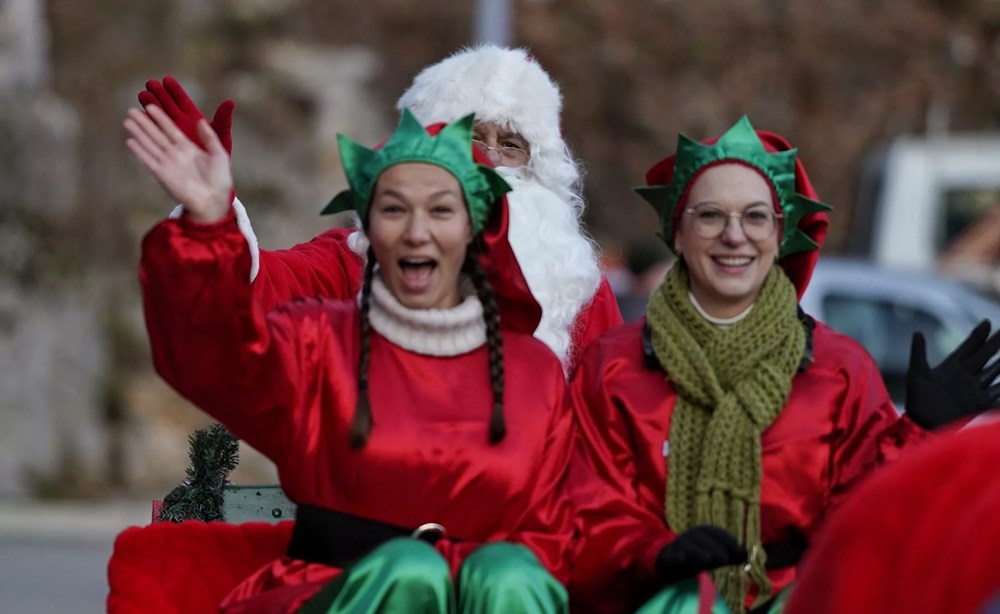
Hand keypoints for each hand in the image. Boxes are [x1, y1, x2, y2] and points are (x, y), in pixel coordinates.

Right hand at [125, 105, 232, 222]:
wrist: (215, 200)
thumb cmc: (220, 179)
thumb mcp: (219, 154)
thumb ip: (209, 138)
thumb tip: (201, 120)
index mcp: (189, 148)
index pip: (171, 129)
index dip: (161, 118)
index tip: (150, 106)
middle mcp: (175, 154)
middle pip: (157, 135)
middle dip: (144, 123)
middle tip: (131, 110)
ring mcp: (168, 164)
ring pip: (150, 145)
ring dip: (139, 133)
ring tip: (127, 121)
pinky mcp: (162, 174)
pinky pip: (149, 160)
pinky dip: (140, 151)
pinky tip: (130, 141)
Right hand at [655, 526, 747, 584]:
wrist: (668, 562)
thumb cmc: (696, 557)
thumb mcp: (715, 556)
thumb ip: (730, 555)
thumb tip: (747, 555)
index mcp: (702, 532)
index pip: (715, 531)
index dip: (727, 539)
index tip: (740, 550)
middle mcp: (690, 535)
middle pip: (702, 537)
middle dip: (715, 547)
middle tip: (726, 559)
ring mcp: (679, 545)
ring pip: (688, 546)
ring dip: (699, 552)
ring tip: (709, 560)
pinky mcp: (669, 556)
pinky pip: (672, 555)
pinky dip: (677, 556)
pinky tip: (683, 560)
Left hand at [905, 320, 999, 429]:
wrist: (922, 423)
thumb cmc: (917, 398)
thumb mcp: (917, 373)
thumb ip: (918, 353)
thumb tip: (917, 333)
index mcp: (951, 366)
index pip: (968, 347)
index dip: (978, 336)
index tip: (987, 322)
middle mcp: (965, 375)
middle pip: (984, 356)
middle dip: (994, 344)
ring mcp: (974, 388)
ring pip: (993, 372)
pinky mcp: (979, 403)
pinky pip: (996, 393)